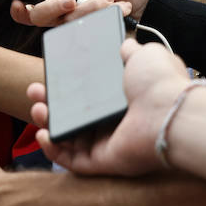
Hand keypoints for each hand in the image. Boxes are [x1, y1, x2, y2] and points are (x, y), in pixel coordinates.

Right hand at [9, 0, 150, 27]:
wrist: (147, 4)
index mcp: (59, 3)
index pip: (30, 12)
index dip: (19, 11)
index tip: (20, 3)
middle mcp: (65, 21)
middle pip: (43, 20)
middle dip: (55, 6)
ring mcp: (80, 34)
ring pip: (71, 25)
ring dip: (92, 8)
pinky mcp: (97, 42)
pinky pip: (94, 33)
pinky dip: (110, 16)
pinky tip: (121, 9)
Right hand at [28, 40, 193, 175]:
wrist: (171, 114)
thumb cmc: (161, 85)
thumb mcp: (144, 55)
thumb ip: (130, 50)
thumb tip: (125, 44)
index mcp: (121, 99)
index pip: (87, 95)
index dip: (65, 86)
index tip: (50, 74)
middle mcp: (114, 122)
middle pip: (72, 115)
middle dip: (49, 103)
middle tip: (35, 90)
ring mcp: (108, 144)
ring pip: (68, 138)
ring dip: (47, 123)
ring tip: (38, 109)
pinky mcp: (103, 162)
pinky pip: (72, 161)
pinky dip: (53, 150)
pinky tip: (43, 134)